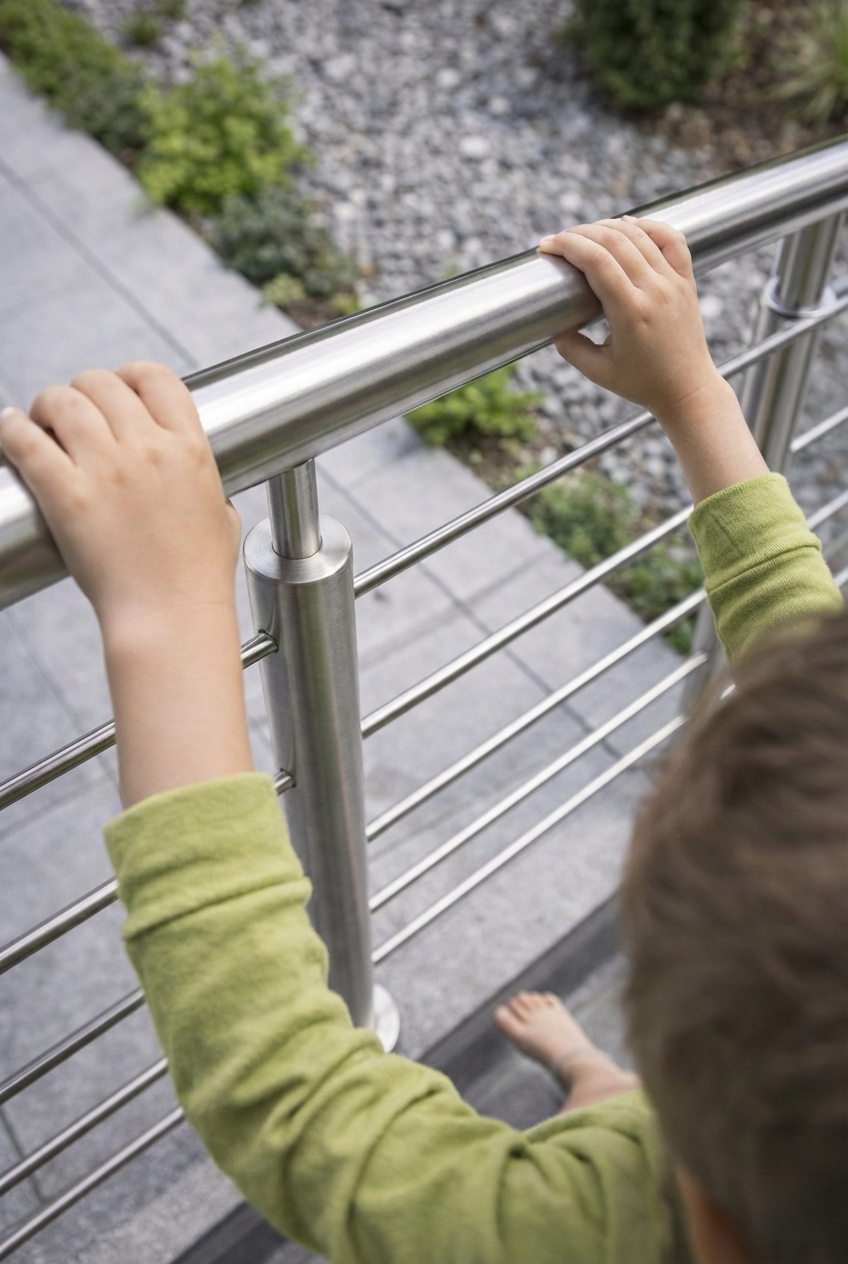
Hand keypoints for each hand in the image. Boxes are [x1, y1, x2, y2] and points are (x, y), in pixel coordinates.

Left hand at [0, 362, 252, 805]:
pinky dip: (12, 430)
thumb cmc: (197, 578)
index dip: (128, 377)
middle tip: (70, 416)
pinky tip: (11, 434)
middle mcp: (149, 449)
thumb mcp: (220, 518)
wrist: (170, 616)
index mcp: (190, 448)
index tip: (115, 391)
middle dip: (82, 393)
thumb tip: (197, 482)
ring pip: (62, 402)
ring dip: (46, 406)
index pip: (155, 378)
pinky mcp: (68, 495)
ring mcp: (107, 470)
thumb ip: (207, 487)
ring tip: (40, 424)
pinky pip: (26, 440)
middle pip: (102, 384)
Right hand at [540, 217, 767, 502]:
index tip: (547, 246)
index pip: (597, 261)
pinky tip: (627, 225)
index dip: (568, 245)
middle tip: (559, 239)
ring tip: (584, 233)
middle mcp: (655, 291)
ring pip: (639, 234)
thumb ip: (570, 348)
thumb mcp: (598, 371)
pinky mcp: (686, 280)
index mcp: (631, 313)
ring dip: (607, 226)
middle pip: (614, 240)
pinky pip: (671, 238)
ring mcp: (673, 282)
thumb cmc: (642, 384)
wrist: (687, 389)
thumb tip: (552, 324)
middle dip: (580, 232)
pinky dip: (647, 225)